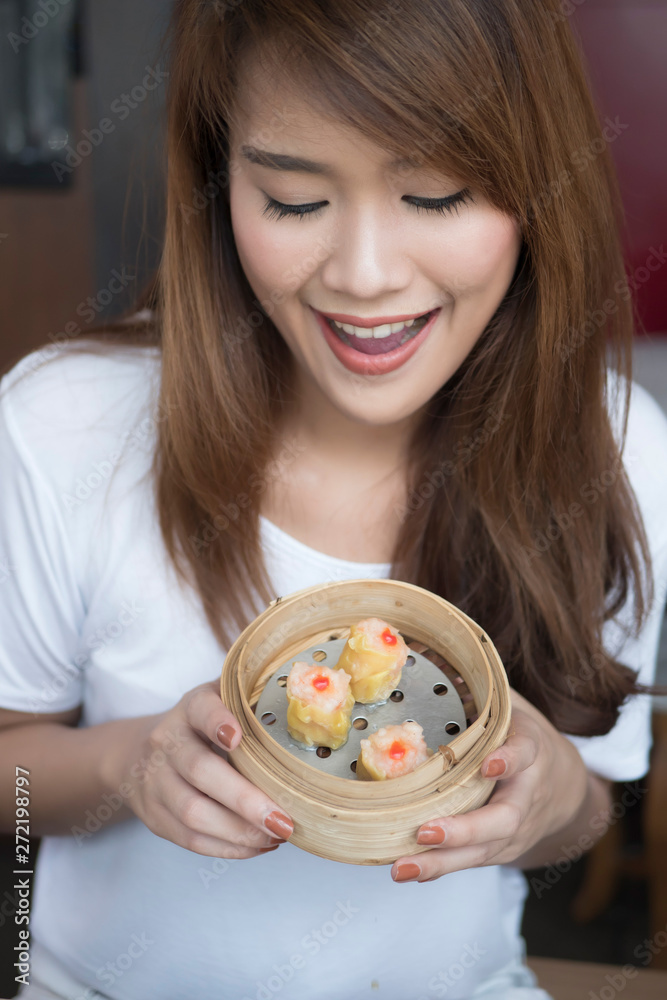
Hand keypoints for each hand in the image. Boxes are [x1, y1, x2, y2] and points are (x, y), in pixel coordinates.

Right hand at [104, 679, 293, 857]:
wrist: (140, 754)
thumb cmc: (199, 728)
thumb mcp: (219, 702)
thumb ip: (250, 702)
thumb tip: (304, 708)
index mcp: (189, 709)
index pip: (201, 710)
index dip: (217, 722)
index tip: (238, 736)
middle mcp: (167, 743)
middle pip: (200, 771)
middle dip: (245, 800)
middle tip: (283, 820)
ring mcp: (155, 782)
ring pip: (193, 812)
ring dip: (240, 831)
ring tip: (277, 835)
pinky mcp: (154, 816)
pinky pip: (190, 839)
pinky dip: (228, 847)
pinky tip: (258, 844)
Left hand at [390, 687, 588, 881]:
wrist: (567, 791)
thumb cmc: (525, 741)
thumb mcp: (513, 709)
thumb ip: (481, 691)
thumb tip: (434, 656)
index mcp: (531, 752)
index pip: (525, 754)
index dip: (509, 760)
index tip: (489, 764)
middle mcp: (526, 796)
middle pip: (503, 820)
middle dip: (465, 829)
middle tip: (427, 831)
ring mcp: (515, 830)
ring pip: (483, 851)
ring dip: (441, 862)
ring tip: (403, 867)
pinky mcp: (499, 851)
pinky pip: (470, 862)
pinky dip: (438, 868)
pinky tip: (405, 870)